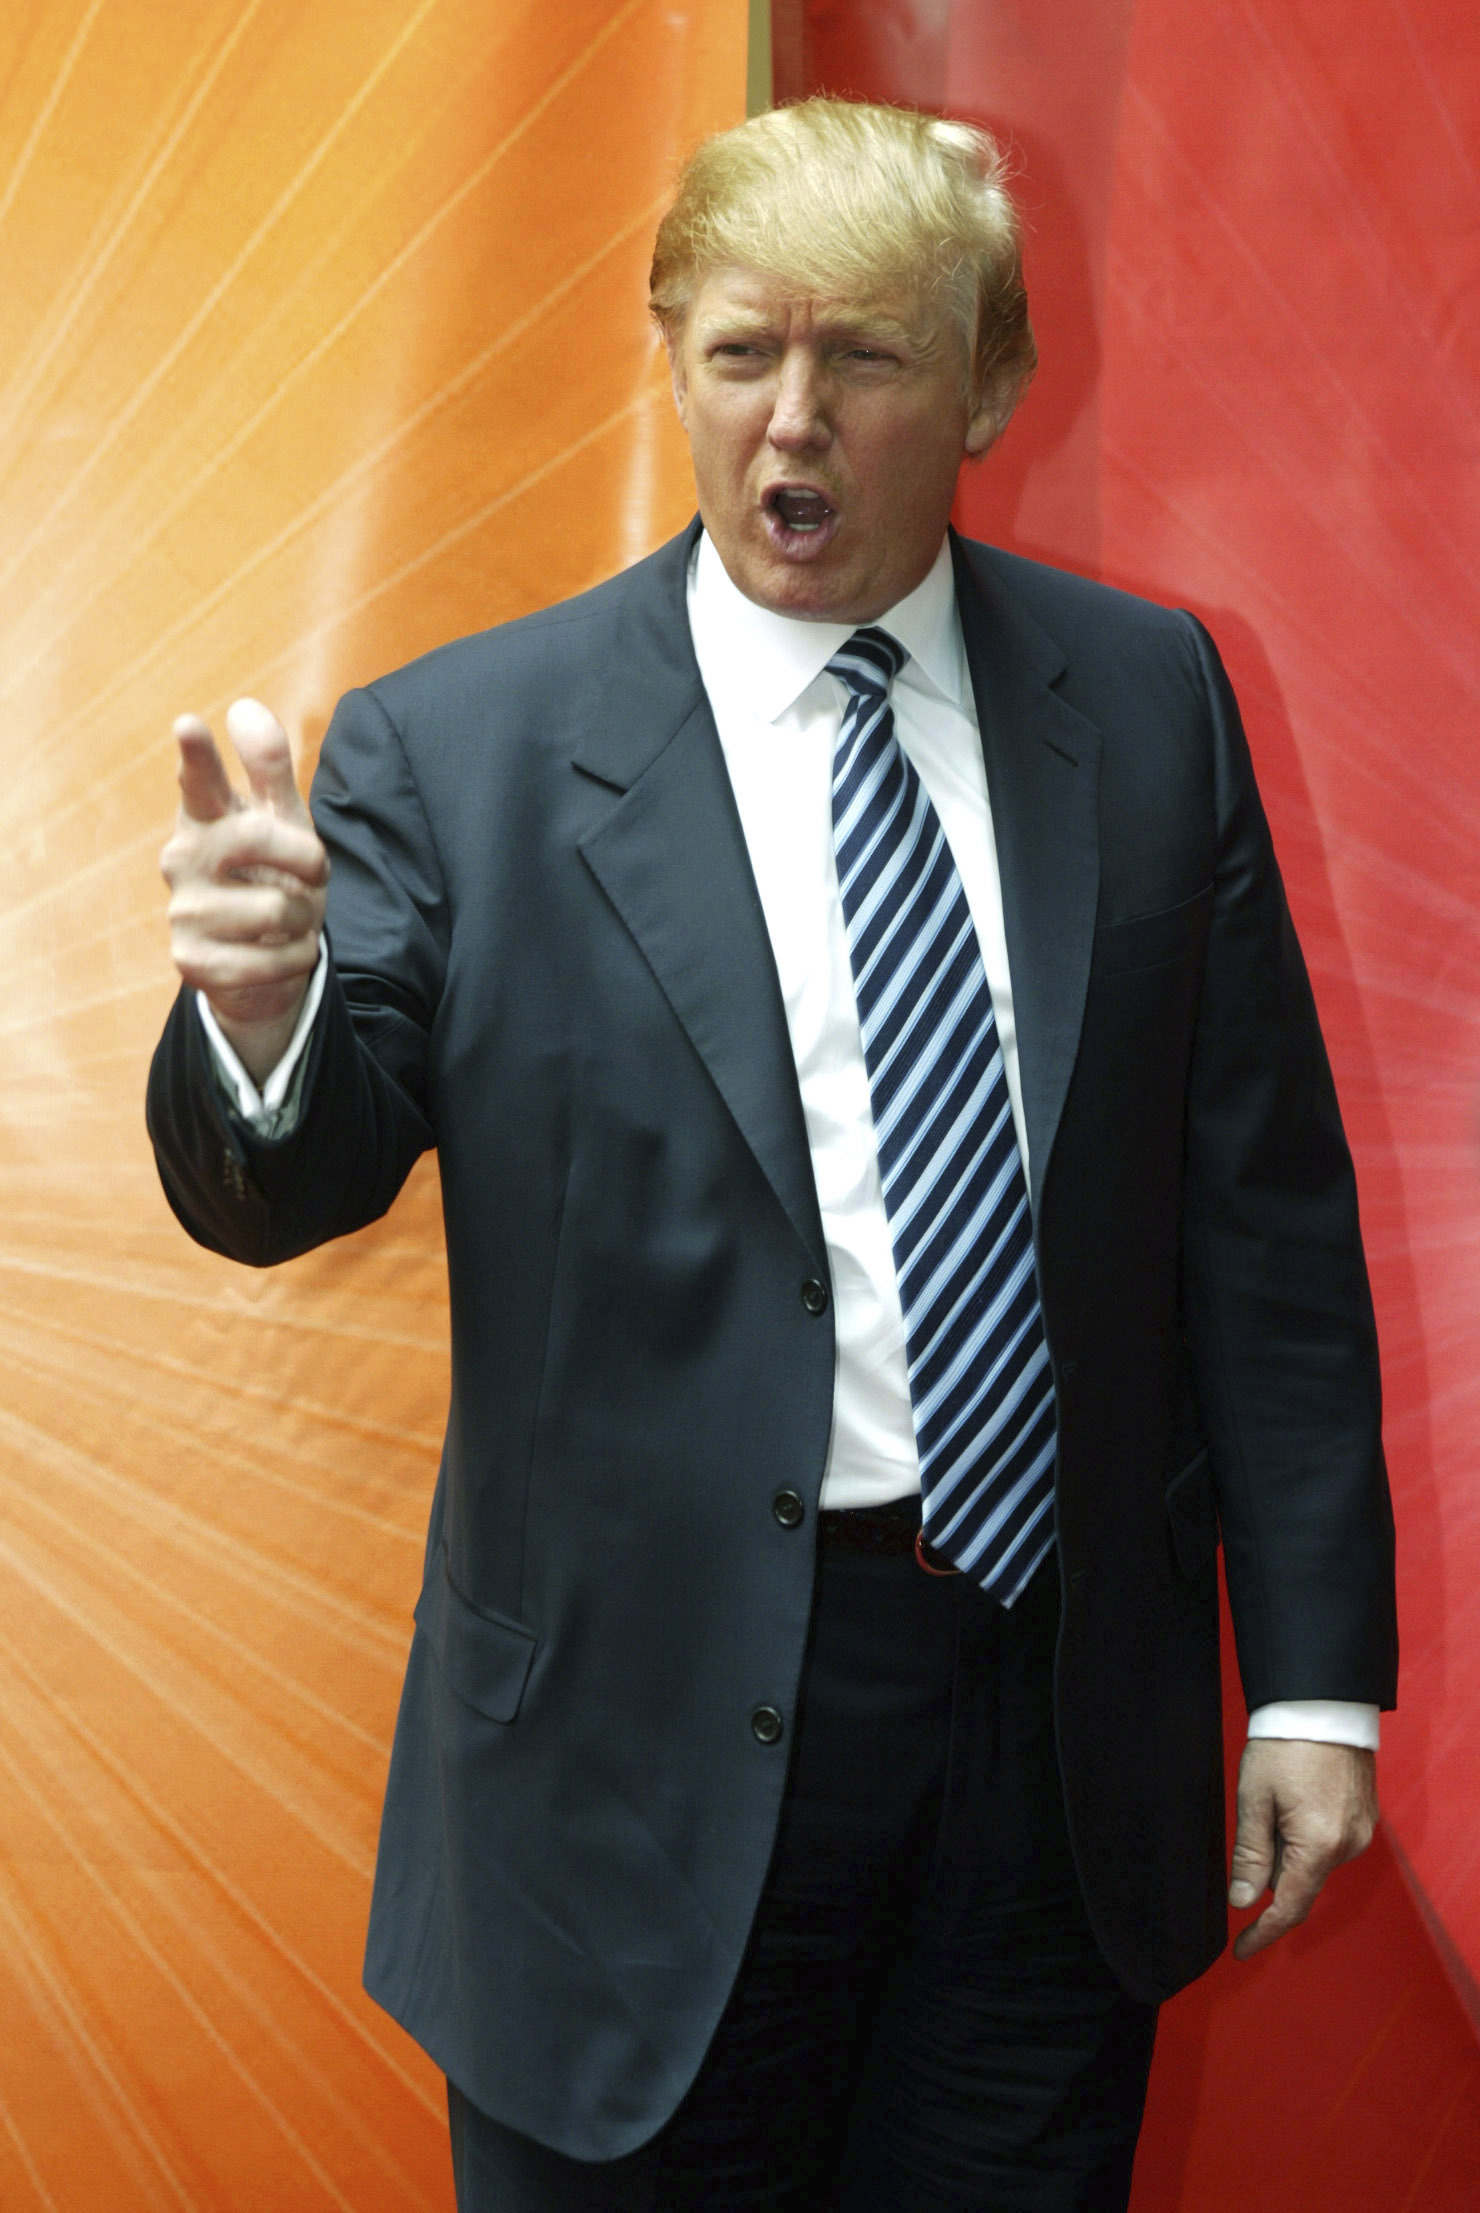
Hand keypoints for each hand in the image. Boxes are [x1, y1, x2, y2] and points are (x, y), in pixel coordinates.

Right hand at [161, 700, 328, 1084]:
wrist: (262, 965)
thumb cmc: (273, 879)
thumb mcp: (282, 824)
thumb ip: (269, 770)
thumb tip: (245, 707)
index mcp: (204, 819)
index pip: (199, 782)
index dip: (198, 756)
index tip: (188, 725)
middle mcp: (181, 860)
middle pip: (256, 835)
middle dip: (307, 859)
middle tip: (313, 875)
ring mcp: (183, 913)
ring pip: (276, 908)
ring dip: (303, 919)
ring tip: (286, 923)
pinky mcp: (193, 963)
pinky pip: (274, 959)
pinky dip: (295, 959)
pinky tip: (276, 956)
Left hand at [1228, 1738, 1377, 1958]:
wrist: (1322, 1704)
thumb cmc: (1284, 1746)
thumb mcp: (1254, 1799)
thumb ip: (1249, 1854)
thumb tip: (1242, 1901)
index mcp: (1319, 1846)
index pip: (1289, 1907)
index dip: (1262, 1932)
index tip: (1240, 1950)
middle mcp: (1348, 1847)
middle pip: (1300, 1882)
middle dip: (1270, 1869)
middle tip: (1253, 1824)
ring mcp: (1360, 1832)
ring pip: (1313, 1862)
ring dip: (1287, 1849)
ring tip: (1273, 1801)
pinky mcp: (1364, 1818)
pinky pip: (1328, 1844)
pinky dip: (1304, 1837)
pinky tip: (1291, 1802)